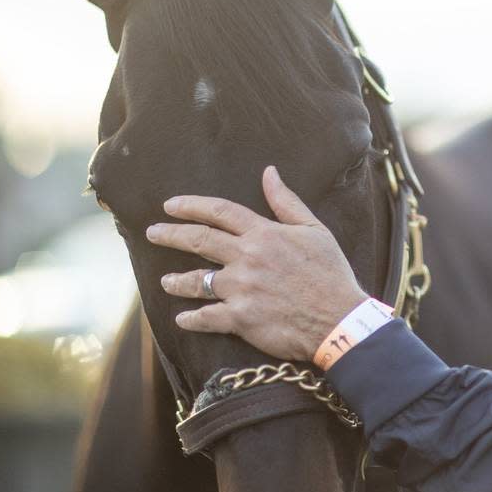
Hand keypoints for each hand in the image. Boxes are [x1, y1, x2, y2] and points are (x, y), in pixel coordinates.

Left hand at [147, 165, 367, 361]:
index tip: (170, 205)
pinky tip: (182, 318)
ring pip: (195, 281)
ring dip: (176, 280)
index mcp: (264, 233)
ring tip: (165, 281)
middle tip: (152, 233)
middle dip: (170, 234)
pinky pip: (204, 317)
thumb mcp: (315, 230)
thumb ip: (286, 202)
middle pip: (198, 240)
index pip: (219, 212)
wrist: (339, 319)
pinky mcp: (240, 318)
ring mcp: (240, 289)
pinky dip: (190, 318)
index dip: (191, 206)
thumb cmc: (331, 273)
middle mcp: (247, 258)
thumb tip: (269, 173)